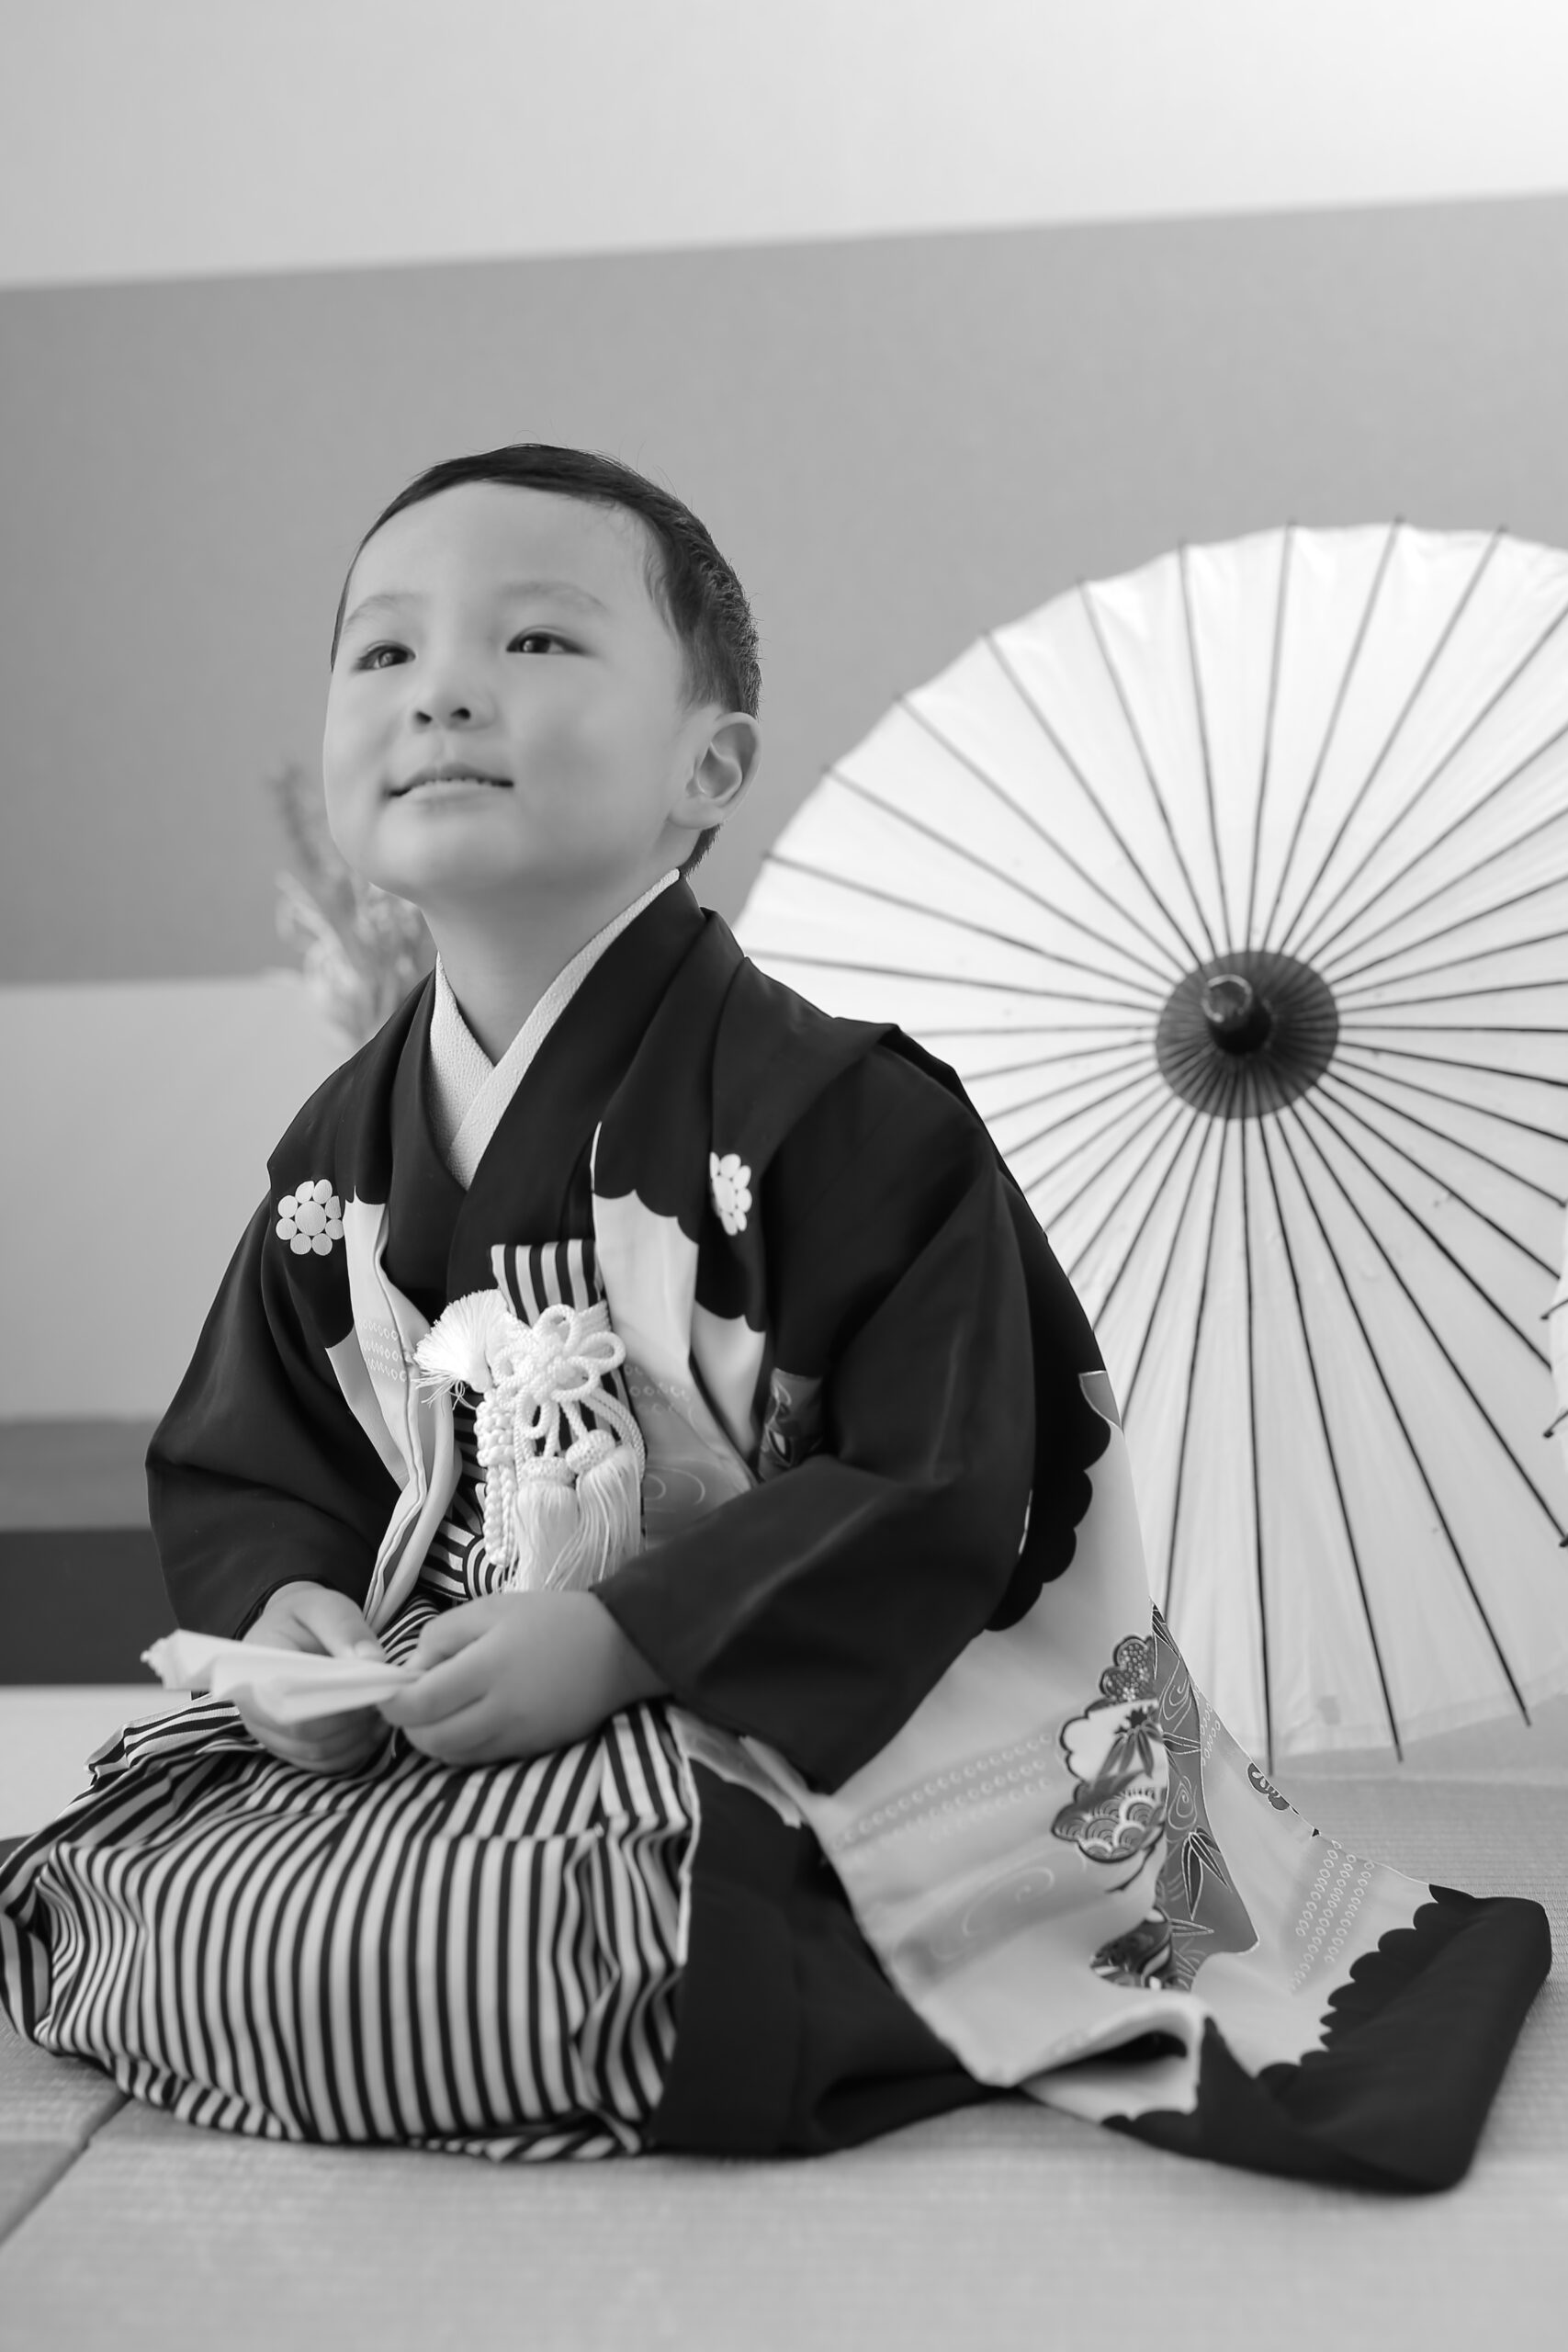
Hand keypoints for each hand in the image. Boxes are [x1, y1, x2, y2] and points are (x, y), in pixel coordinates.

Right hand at [237, 1580, 389, 1776]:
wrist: (292, 1628)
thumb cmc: (307, 1617)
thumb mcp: (326, 1608)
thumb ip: (346, 1629)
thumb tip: (373, 1661)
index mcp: (254, 1670)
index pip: (289, 1707)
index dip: (334, 1709)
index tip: (370, 1694)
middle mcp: (254, 1708)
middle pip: (305, 1737)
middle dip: (351, 1724)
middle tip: (382, 1702)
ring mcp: (269, 1731)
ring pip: (317, 1753)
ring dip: (356, 1739)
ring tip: (380, 1712)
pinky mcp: (288, 1745)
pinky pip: (322, 1762)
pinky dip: (353, 1751)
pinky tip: (372, 1728)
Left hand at [378, 1590, 665, 1765]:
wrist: (617, 1646)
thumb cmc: (551, 1619)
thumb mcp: (491, 1608)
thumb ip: (443, 1635)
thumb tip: (414, 1669)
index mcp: (485, 1670)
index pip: (420, 1706)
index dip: (392, 1704)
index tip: (386, 1692)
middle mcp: (498, 1712)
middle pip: (431, 1740)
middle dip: (409, 1726)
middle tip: (409, 1703)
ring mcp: (516, 1737)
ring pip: (453, 1757)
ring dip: (433, 1740)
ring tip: (437, 1713)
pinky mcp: (531, 1750)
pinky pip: (480, 1760)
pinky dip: (461, 1748)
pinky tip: (466, 1722)